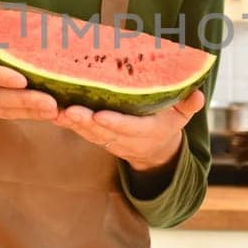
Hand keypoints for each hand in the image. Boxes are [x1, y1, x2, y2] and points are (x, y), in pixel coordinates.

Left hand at [55, 90, 204, 172]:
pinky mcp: (95, 135)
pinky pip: (79, 130)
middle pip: (100, 131)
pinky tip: (50, 110)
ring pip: (86, 132)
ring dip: (70, 123)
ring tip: (54, 110)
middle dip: (84, 122)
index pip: (128, 128)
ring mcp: (106, 138)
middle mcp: (122, 138)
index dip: (114, 123)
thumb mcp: (181, 118)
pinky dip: (65, 122)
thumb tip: (198, 95)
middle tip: (69, 111)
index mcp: (144, 131)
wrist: (153, 152)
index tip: (100, 116)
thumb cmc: (166, 126)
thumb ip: (188, 106)